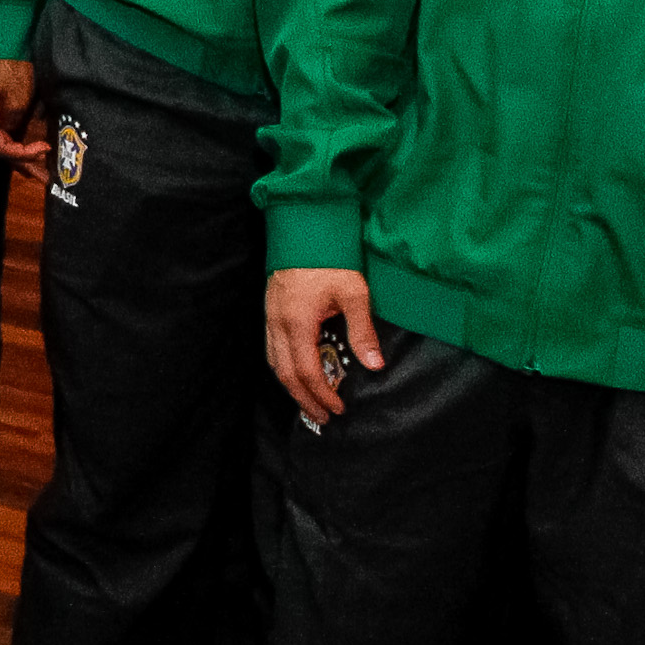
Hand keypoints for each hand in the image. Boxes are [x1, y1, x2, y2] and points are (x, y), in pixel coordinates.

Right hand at [0, 56, 49, 174]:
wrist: (2, 41)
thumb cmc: (7, 66)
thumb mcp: (15, 97)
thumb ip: (17, 122)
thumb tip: (24, 143)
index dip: (21, 153)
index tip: (43, 149)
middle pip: (3, 150)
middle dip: (26, 164)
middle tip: (48, 179)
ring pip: (8, 144)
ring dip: (27, 157)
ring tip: (47, 173)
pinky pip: (12, 134)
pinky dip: (25, 143)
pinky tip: (41, 154)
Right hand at [266, 267, 382, 424]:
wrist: (303, 226)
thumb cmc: (329, 258)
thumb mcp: (354, 293)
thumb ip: (362, 331)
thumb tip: (374, 364)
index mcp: (297, 322)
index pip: (307, 371)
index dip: (322, 394)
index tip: (338, 409)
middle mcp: (278, 323)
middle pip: (285, 374)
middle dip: (304, 399)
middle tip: (323, 417)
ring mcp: (270, 316)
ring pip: (274, 362)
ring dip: (292, 386)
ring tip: (310, 401)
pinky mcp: (270, 310)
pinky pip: (271, 348)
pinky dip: (283, 367)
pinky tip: (296, 371)